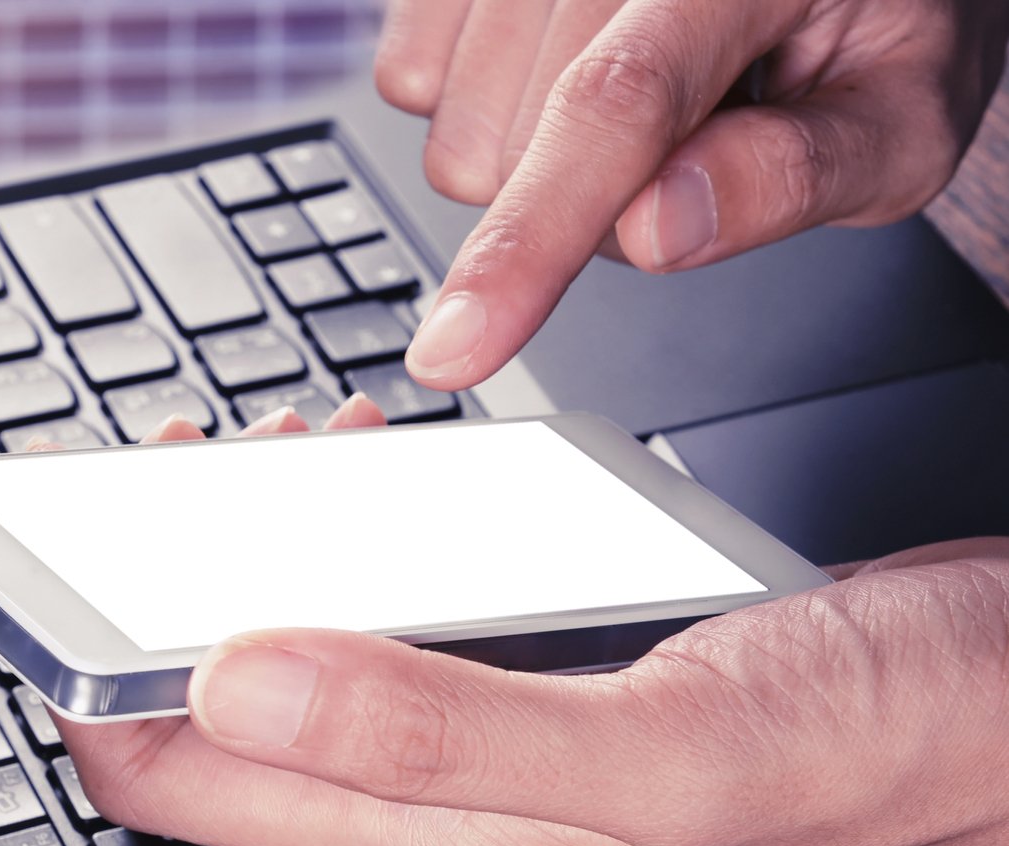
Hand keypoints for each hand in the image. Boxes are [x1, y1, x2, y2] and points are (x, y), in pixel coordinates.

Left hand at [59, 519, 1008, 845]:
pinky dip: (342, 544)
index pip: (176, 781)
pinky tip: (379, 479)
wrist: (1006, 707)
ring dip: (249, 556)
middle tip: (188, 468)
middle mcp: (431, 803)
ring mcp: (476, 744)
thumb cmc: (872, 739)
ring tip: (287, 453)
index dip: (89, 674)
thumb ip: (440, 731)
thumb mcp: (660, 741)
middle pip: (211, 721)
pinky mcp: (527, 683)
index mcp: (431, 836)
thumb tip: (229, 684)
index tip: (77, 553)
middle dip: (157, 593)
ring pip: (291, 665)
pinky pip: (379, 625)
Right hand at [376, 0, 1008, 390]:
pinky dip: (479, 109)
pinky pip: (408, 82)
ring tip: (642, 101)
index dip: (531, 235)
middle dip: (592, 201)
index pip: (613, 105)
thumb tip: (656, 231)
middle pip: (518, 150)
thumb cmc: (872, 16)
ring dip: (533, 161)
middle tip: (690, 146)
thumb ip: (799, 172)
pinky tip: (560, 72)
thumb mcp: (903, 111)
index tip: (458, 347)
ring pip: (454, 137)